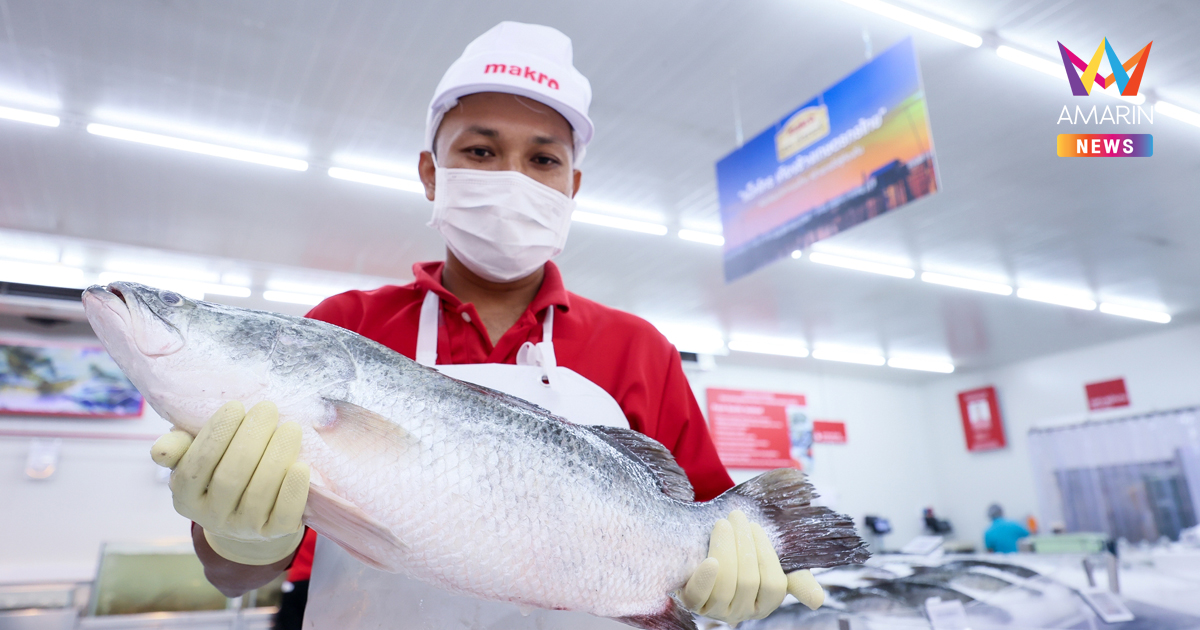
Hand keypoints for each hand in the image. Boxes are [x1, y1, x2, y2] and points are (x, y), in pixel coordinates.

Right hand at [152, 401, 308, 565]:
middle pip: (230, 477)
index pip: (196, 466)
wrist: (252, 513)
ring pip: (258, 493)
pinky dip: (292, 490)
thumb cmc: (221, 468)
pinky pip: (284, 514)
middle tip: (268, 408)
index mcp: (185, 495)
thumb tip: (159, 450)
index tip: (236, 406)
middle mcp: (211, 516)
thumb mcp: (196, 455)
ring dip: (276, 457)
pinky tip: (301, 466)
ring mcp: (242, 529)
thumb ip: (179, 447)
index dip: (216, 436)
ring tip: (290, 428)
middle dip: (251, 438)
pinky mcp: (273, 534)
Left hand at [679, 510, 825, 625]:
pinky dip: (704, 578)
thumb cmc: (746, 553)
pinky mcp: (693, 604)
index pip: (774, 585)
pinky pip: (698, 597)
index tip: (754, 525)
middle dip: (743, 545)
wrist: (712, 545)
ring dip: (725, 550)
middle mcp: (742, 611)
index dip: (765, 553)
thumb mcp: (773, 563)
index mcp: (765, 603)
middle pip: (749, 583)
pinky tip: (708, 560)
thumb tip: (817, 600)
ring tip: (722, 524)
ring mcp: (717, 610)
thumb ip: (797, 578)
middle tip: (736, 516)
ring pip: (726, 587)